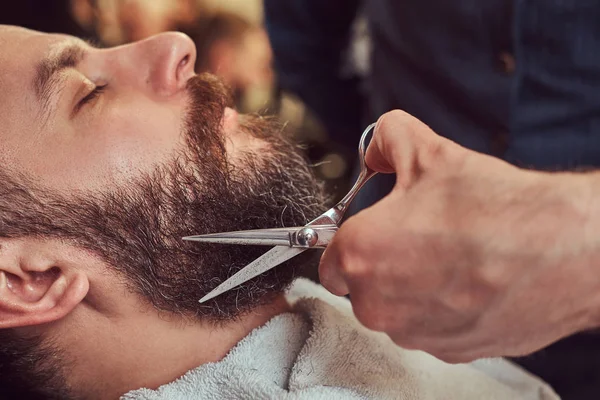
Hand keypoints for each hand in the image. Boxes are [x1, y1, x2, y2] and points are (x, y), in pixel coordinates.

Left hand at [319, 110, 599, 361]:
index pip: (329, 260)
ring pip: (396, 309)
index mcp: (360, 255)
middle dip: (383, 263)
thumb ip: (387, 140)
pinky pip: (429, 327)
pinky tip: (470, 282)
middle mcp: (378, 304)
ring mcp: (414, 332)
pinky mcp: (449, 350)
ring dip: (412, 287)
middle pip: (362, 286)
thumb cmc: (495, 208)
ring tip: (451, 256)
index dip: (350, 242)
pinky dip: (441, 308)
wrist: (564, 251)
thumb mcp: (430, 151)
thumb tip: (378, 147)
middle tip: (420, 237)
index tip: (370, 233)